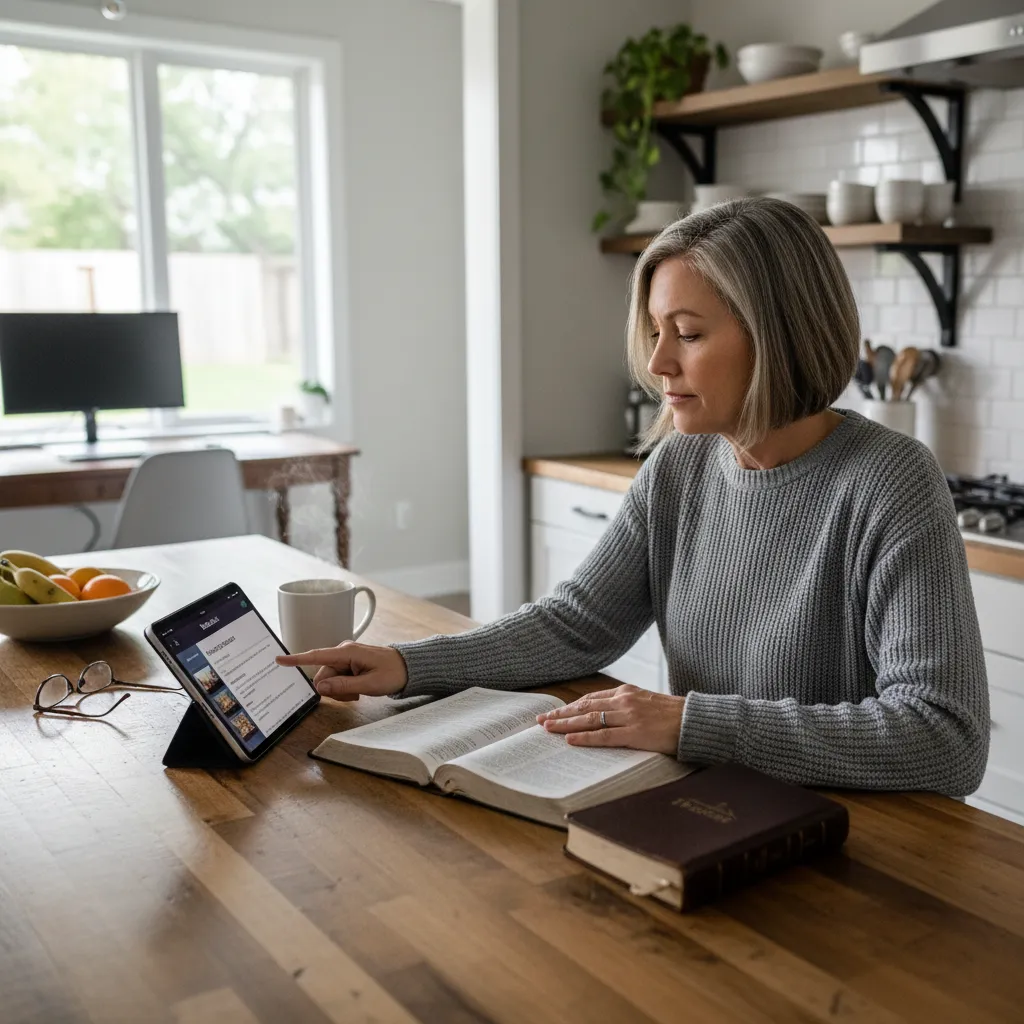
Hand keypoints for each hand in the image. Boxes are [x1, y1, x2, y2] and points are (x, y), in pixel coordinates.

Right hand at [276, 642, 407, 699]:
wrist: (408, 668)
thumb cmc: (392, 673)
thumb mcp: (369, 684)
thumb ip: (343, 686)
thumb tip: (320, 687)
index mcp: (347, 652)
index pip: (316, 656)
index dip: (296, 659)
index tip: (279, 660)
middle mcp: (343, 652)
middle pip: (323, 676)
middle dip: (334, 689)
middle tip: (355, 694)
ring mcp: (345, 657)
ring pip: (330, 680)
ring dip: (341, 690)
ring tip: (360, 690)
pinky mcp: (348, 663)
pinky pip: (337, 678)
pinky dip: (345, 687)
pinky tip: (358, 688)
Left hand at [536, 683, 684, 754]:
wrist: (695, 721)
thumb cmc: (673, 715)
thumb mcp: (646, 702)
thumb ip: (627, 706)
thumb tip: (606, 716)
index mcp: (626, 692)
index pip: (591, 699)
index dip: (571, 707)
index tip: (555, 712)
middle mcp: (624, 700)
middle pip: (585, 707)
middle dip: (561, 715)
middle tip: (542, 721)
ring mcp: (629, 716)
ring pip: (589, 720)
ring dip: (566, 725)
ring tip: (549, 730)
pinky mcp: (635, 732)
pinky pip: (604, 736)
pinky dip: (585, 738)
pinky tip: (570, 740)